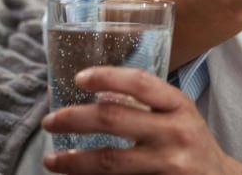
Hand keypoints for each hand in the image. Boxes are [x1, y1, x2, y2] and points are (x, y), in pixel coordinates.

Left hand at [41, 66, 241, 174]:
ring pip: (110, 161)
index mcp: (179, 106)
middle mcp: (175, 133)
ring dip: (74, 161)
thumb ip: (146, 104)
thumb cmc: (191, 143)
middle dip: (73, 119)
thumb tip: (97, 92)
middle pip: (113, 120)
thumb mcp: (178, 115)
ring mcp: (169, 165)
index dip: (106, 76)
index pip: (140, 83)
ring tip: (52, 159)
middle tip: (50, 121)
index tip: (78, 78)